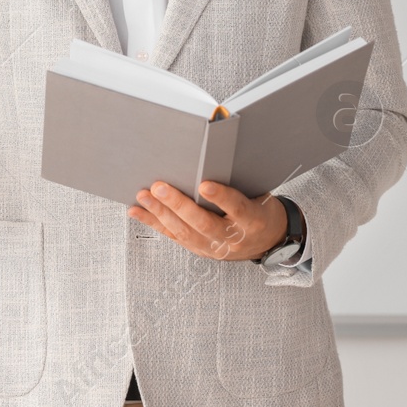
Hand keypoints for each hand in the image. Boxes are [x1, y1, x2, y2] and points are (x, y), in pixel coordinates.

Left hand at [129, 180, 287, 261]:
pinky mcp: (201, 250)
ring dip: (161, 213)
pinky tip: (138, 212)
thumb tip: (214, 156)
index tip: (205, 184)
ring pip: (185, 233)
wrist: (267, 242)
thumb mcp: (260, 195)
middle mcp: (233, 238)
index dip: (221, 197)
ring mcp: (216, 247)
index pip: (237, 208)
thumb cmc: (261, 211)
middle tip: (159, 187)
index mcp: (253, 220)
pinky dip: (154, 223)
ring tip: (144, 196)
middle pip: (204, 223)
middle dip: (179, 205)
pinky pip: (174, 237)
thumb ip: (239, 182)